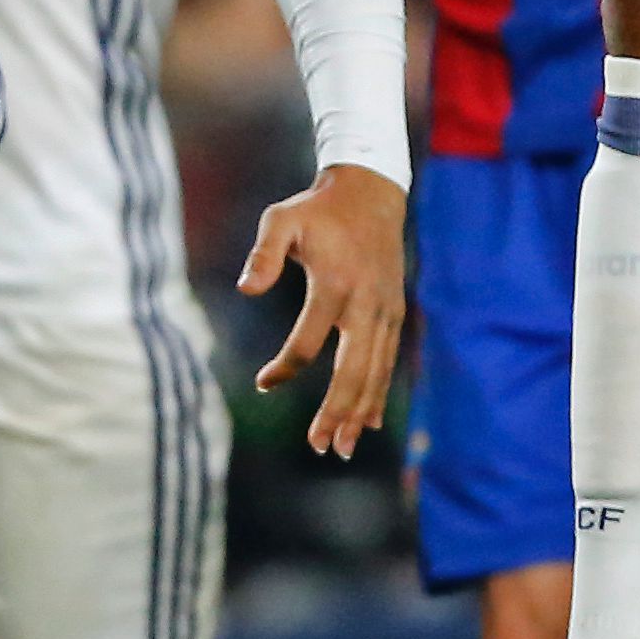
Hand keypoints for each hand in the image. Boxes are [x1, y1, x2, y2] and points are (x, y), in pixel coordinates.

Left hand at [243, 159, 409, 456]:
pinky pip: (388, 359)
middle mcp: (365, 302)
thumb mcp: (281, 219)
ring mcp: (384, 308)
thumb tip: (245, 290)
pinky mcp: (394, 310)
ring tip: (343, 447)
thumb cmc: (317, 209)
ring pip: (374, 370)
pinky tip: (370, 422)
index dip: (283, 368)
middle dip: (337, 411)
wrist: (372, 191)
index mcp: (335, 283)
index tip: (262, 383)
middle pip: (352, 368)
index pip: (308, 341)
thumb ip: (263, 254)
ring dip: (359, 411)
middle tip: (321, 447)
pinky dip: (379, 392)